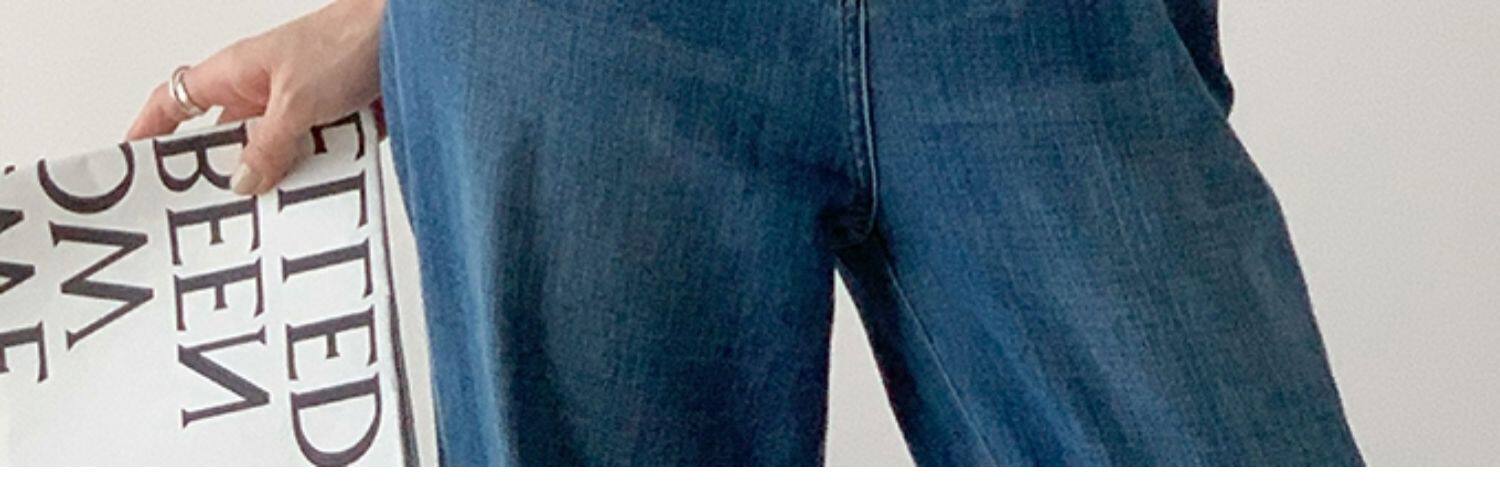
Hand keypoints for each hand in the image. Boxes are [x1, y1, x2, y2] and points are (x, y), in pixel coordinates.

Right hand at [126, 0, 385, 194]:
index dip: (148, 133)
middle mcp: (263, 94)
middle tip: (219, 220)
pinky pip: (319, 162)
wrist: (414, 35)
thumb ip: (268, 144)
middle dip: (227, 180)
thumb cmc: (347, 39)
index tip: (132, 169)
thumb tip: (239, 182)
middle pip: (228, 145)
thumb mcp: (296, 99)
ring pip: (277, 160)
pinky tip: (328, 201)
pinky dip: (323, 179)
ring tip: (281, 220)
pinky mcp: (338, 126)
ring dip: (283, 184)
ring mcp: (301, 111)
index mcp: (234, 75)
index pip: (173, 103)